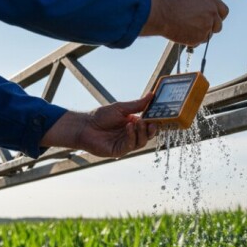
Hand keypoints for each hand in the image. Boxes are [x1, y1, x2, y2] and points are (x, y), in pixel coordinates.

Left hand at [40, 95, 157, 157]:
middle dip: (151, 129)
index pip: (149, 125)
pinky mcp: (119, 151)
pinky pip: (130, 145)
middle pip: (148, 135)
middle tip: (151, 122)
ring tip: (138, 122)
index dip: (155, 121)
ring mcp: (126, 144)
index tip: (161, 115)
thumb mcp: (121, 108)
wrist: (84, 126)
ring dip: (141, 132)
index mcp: (134, 124)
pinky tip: (129, 127)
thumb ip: (137, 104)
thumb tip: (152, 95)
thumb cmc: (100, 116)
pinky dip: (132, 136)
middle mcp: (132, 135)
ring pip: (141, 141)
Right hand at [141, 0, 228, 45]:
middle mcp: (212, 12)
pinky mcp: (200, 36)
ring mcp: (207, 25)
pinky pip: (199, 42)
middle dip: (210, 28)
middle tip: (198, 28)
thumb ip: (201, 6)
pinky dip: (192, 40)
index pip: (223, 11)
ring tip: (184, 28)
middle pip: (218, 25)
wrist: (161, 12)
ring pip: (208, 35)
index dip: (217, 17)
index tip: (212, 20)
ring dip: (199, 35)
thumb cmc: (169, 3)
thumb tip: (203, 14)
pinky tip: (182, 33)